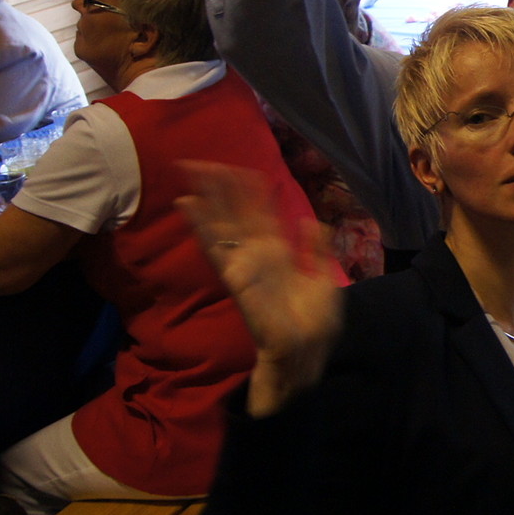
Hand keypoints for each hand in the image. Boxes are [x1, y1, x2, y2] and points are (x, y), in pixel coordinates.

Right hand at [178, 161, 342, 415]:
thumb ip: (317, 249)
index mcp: (279, 252)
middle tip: (200, 161)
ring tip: (191, 172)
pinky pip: (216, 246)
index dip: (249, 191)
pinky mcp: (236, 276)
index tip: (238, 168)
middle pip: (235, 212)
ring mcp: (245, 262)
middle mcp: (259, 253)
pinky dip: (202, 225)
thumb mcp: (324, 278)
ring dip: (207, 197)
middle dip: (220, 187)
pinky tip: (188, 204)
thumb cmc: (316, 322)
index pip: (260, 213)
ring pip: (222, 222)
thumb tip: (312, 220)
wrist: (307, 353)